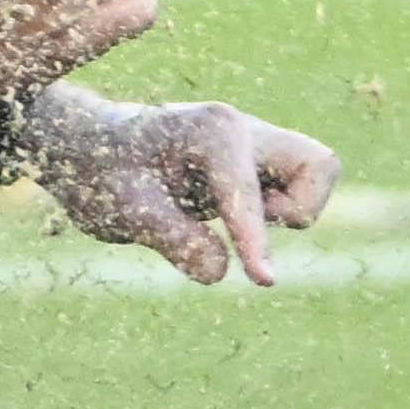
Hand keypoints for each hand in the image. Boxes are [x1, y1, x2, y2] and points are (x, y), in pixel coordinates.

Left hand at [19, 84, 337, 286]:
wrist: (92, 147)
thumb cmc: (103, 174)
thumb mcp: (126, 213)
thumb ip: (173, 239)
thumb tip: (220, 271)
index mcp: (213, 133)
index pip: (248, 195)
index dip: (256, 242)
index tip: (264, 281)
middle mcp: (243, 127)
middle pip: (317, 165)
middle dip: (300, 208)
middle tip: (247, 227)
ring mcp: (253, 139)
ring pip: (316, 172)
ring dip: (292, 208)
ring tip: (235, 220)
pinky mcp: (255, 159)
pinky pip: (299, 183)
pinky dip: (282, 208)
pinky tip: (233, 214)